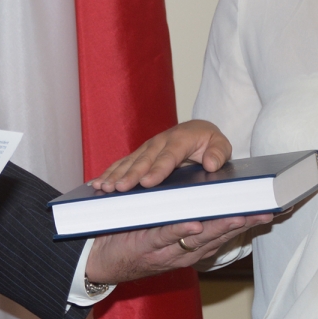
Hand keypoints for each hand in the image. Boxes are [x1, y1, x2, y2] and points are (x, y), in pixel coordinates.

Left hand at [84, 213, 272, 284]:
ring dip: (219, 227)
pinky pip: (166, 236)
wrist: (100, 259)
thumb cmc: (136, 236)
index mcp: (193, 244)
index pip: (226, 231)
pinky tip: (193, 222)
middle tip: (266, 211)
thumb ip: (187, 211)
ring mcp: (168, 249)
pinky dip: (180, 230)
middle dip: (243, 223)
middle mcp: (185, 250)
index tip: (270, 209)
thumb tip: (208, 184)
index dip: (248, 221)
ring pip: (198, 237)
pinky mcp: (147, 245)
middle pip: (219, 235)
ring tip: (239, 215)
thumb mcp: (167, 224)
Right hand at [89, 120, 231, 192]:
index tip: (147, 182)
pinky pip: (122, 163)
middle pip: (144, 160)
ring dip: (115, 174)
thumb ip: (219, 153)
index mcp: (181, 139)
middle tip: (118, 188)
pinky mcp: (140, 153)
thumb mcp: (221, 144)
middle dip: (130, 174)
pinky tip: (97, 184)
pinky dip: (109, 173)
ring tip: (103, 187)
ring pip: (129, 162)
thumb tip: (210, 164)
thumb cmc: (209, 142)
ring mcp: (147, 147)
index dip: (157, 169)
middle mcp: (160, 142)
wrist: (197, 130)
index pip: (169, 156)